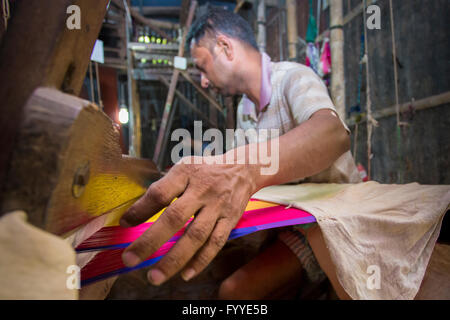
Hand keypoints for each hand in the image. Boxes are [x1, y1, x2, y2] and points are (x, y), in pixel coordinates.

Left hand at [120, 155, 257, 284]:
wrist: (243, 168)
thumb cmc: (206, 170)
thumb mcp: (184, 168)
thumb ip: (164, 187)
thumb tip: (137, 211)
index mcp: (186, 174)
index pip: (160, 193)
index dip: (140, 210)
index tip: (124, 224)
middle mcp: (202, 190)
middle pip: (175, 218)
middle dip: (150, 241)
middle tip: (130, 260)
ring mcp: (217, 207)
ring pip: (195, 236)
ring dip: (174, 259)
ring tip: (155, 277)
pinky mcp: (230, 220)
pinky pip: (215, 243)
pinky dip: (200, 261)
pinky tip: (185, 274)